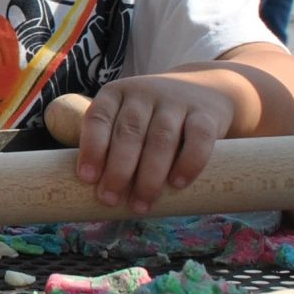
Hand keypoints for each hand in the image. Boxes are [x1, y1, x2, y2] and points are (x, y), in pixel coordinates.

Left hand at [71, 73, 237, 209]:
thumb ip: (111, 145)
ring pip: (161, 139)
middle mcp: (144, 93)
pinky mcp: (206, 114)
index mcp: (116, 93)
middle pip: (129, 132)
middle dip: (118, 170)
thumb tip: (91, 192)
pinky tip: (177, 184)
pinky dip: (188, 163)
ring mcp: (176, 101)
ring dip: (149, 176)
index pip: (98, 117)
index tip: (87, 178)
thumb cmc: (152, 117)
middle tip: (110, 200)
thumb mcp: (127, 117)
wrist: (206, 89)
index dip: (91, 148)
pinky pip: (198, 139)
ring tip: (141, 204)